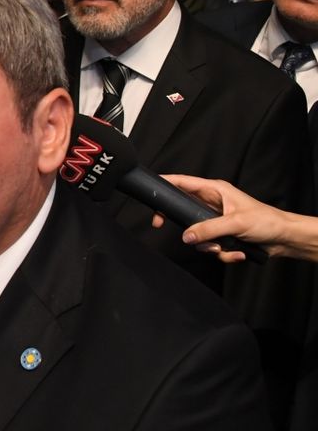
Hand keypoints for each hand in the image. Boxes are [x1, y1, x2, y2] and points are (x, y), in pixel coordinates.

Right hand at [162, 174, 315, 262]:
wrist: (285, 239)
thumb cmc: (267, 221)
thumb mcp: (234, 223)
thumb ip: (207, 229)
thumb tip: (186, 235)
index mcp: (215, 190)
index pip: (183, 182)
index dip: (166, 184)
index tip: (151, 190)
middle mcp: (213, 204)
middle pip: (183, 210)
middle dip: (182, 225)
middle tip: (161, 224)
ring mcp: (217, 220)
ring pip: (197, 233)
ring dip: (209, 245)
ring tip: (224, 247)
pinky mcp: (223, 235)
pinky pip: (210, 245)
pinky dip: (223, 253)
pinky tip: (237, 252)